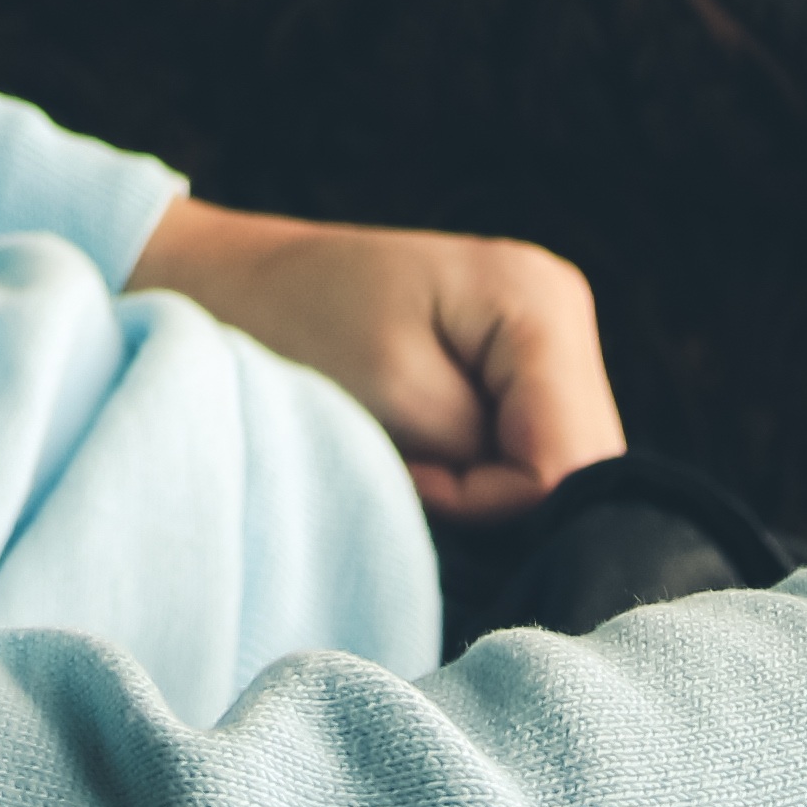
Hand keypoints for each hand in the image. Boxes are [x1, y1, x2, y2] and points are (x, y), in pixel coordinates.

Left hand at [128, 201, 625, 523]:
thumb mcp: (394, 400)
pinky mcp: (515, 367)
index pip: (568, 462)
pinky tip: (420, 449)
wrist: (227, 288)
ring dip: (487, 491)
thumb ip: (489, 465)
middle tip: (406, 470)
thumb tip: (559, 518)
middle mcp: (563, 312)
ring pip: (557, 469)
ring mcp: (545, 338)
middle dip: (497, 500)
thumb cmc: (292, 331)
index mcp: (542, 304)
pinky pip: (527, 453)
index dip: (490, 502)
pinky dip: (475, 474)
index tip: (408, 474)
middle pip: (579, 466)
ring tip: (408, 454)